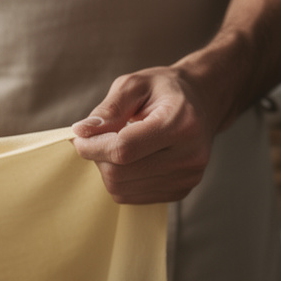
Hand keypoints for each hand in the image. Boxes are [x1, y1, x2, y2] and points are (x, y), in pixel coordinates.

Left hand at [70, 66, 222, 204]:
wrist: (200, 103)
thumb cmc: (164, 91)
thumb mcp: (135, 85)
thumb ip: (109, 108)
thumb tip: (82, 131)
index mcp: (181, 124)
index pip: (123, 149)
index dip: (92, 146)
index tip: (79, 136)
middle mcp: (190, 155)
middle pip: (119, 173)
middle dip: (98, 156)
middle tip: (100, 137)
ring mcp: (187, 178)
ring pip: (121, 189)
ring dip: (108, 169)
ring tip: (119, 145)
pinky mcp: (180, 191)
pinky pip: (130, 196)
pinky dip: (120, 180)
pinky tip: (132, 159)